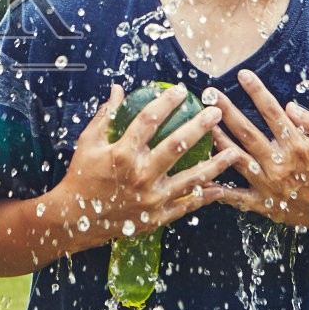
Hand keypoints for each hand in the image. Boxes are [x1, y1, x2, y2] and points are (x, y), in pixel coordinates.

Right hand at [53, 83, 238, 244]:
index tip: (180, 91)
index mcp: (122, 154)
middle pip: (176, 145)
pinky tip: (219, 188)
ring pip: (190, 179)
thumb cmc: (81, 177)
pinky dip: (204, 197)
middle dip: (199, 127)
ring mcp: (150, 198)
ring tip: (233, 152)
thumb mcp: (88, 142)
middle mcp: (139, 175)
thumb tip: (118, 90)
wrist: (75, 219)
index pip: (148, 120)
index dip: (165, 103)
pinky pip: (185, 205)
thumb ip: (105, 115)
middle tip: (215, 113)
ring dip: (215, 164)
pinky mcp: (156, 217)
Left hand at [208, 69, 308, 225]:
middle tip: (210, 94)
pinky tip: (201, 179)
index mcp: (299, 146)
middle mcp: (281, 164)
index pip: (273, 112)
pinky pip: (237, 197)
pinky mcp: (265, 204)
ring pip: (236, 159)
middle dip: (227, 111)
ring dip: (218, 140)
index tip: (243, 75)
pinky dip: (218, 190)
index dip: (257, 91)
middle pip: (247, 132)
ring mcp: (270, 186)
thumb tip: (290, 106)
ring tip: (203, 124)